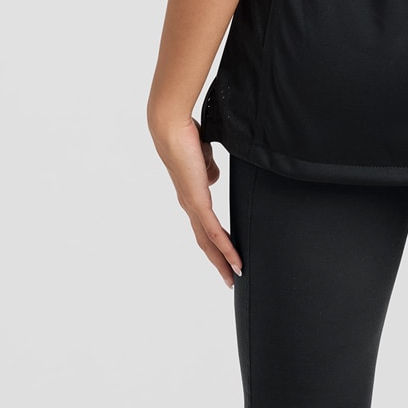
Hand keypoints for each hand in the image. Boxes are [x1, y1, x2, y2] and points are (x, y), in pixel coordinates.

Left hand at [149, 107, 242, 287]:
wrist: (172, 128)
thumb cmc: (186, 136)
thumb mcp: (204, 156)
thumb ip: (208, 169)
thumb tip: (212, 177)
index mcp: (191, 194)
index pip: (204, 225)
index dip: (216, 243)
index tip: (227, 257)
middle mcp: (189, 204)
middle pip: (204, 241)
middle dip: (218, 262)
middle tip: (229, 280)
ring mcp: (192, 205)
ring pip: (208, 242)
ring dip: (221, 261)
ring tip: (233, 277)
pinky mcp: (197, 201)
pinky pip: (213, 230)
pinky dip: (225, 247)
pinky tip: (235, 260)